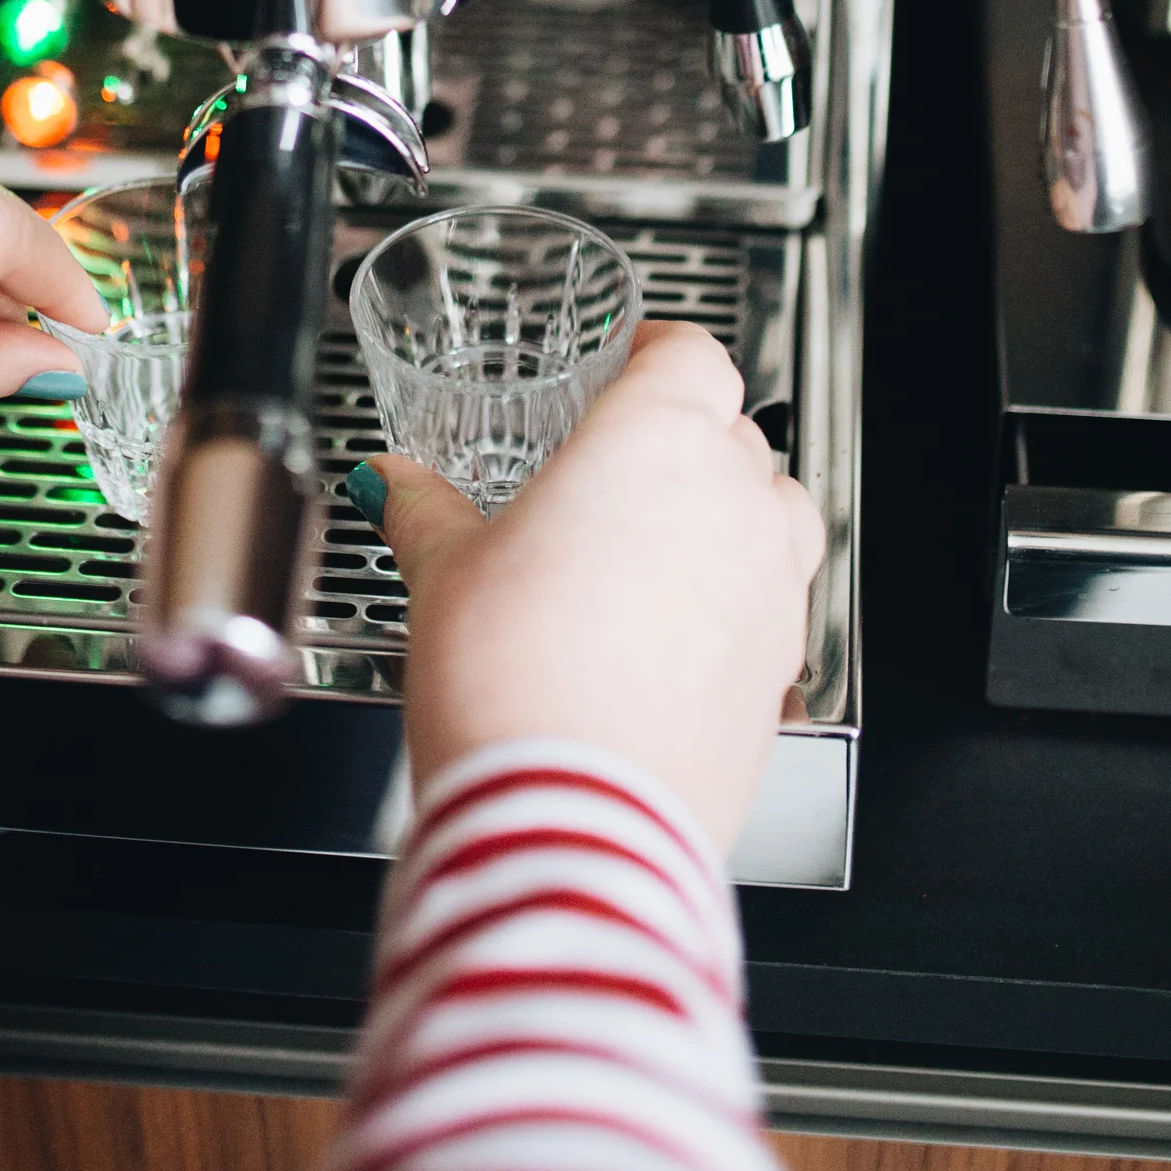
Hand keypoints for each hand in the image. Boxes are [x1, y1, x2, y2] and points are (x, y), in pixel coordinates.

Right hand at [365, 318, 823, 852]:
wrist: (573, 818)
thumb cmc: (516, 682)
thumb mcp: (443, 573)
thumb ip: (422, 509)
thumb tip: (389, 480)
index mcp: (656, 439)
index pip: (692, 353)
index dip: (661, 352)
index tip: (632, 363)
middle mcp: (732, 500)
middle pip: (733, 430)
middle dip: (684, 435)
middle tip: (620, 466)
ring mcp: (771, 585)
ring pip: (774, 512)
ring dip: (729, 512)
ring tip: (659, 545)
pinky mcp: (782, 666)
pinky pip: (775, 601)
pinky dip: (739, 598)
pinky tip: (673, 634)